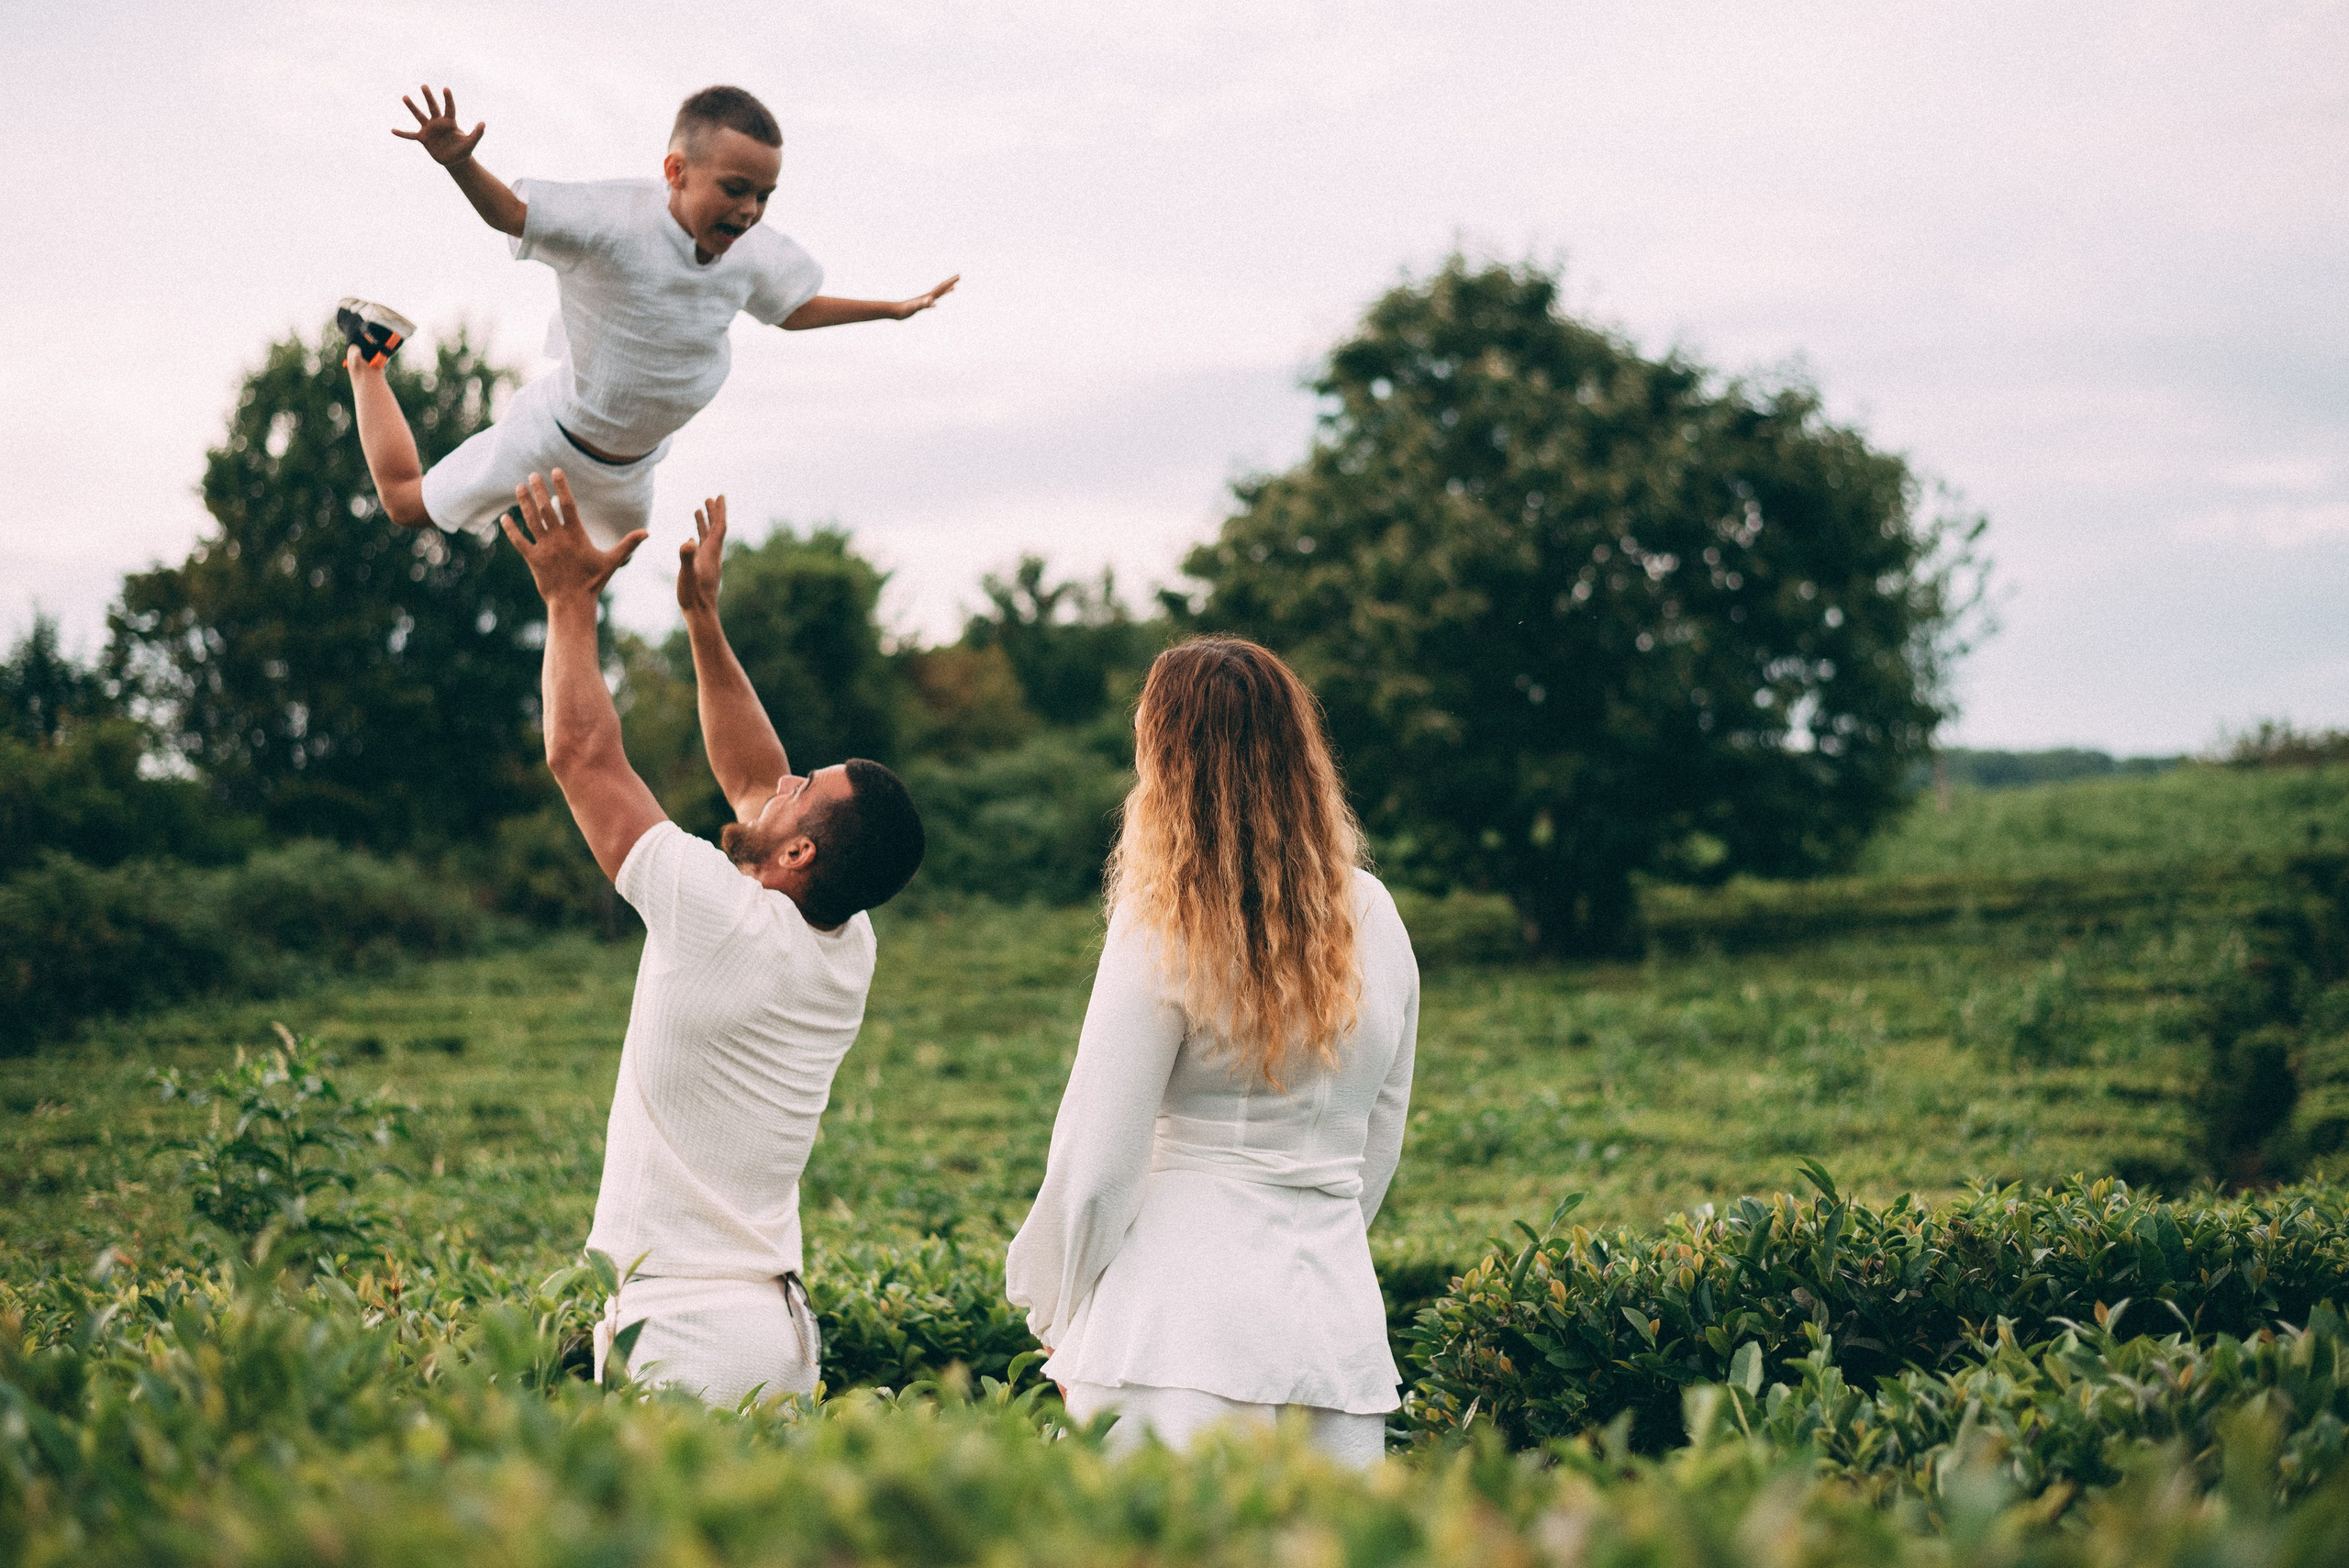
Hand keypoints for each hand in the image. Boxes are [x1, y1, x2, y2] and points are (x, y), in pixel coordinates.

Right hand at [393, 84, 485, 166]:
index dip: (448, 99)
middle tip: (424, 86)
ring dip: (412, 107)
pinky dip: (402, 134)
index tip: (445, 89)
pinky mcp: (423, 138)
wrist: (455, 160)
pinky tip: (393, 131)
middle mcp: (438, 123)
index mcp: (450, 122)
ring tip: (405, 97)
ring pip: (419, 116)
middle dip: (429, 97)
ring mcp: (429, 129)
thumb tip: (483, 124)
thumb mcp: (471, 142)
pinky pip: (410, 135)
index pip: (449, 108)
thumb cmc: (463, 150)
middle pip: (432, 107)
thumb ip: (477, 133)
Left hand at [501, 471, 645, 605]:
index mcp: (576, 535)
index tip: (555, 471)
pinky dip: (511, 530)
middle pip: (546, 508)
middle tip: (533, 474)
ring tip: (519, 487)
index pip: (567, 504)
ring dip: (524, 503)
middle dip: (538, 489)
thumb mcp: (612, 561)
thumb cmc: (593, 582)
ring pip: (531, 520)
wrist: (572, 603)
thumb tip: (647, 533)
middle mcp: (558, 539)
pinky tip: (504, 518)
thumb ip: (628, 544)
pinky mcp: (533, 560)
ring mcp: (544, 548)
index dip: (561, 486)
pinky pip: (519, 541)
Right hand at [676, 495, 728, 616]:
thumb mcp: (686, 574)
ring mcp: (708, 563)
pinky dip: (698, 539)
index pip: (719, 527)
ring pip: (708, 538)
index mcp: (711, 553)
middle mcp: (712, 556)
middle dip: (713, 513)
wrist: (700, 614)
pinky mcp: (703, 570)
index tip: (720, 495)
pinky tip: (692, 539)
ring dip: (705, 524)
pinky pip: (702, 549)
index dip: (720, 511)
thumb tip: (687, 542)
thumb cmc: (693, 595)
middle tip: (710, 498)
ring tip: (698, 510)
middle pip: (715, 529)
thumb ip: (686, 558)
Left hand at [893, 274, 959, 319]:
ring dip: (945, 290)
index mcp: (928, 296)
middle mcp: (927, 296)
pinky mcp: (921, 305)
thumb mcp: (915, 307)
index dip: (950, 282)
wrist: (895, 311)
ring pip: (937, 294)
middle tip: (959, 277)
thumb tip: (931, 301)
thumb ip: (923, 304)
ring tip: (953, 287)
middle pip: (941, 288)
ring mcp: (924, 300)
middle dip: (950, 282)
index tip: (958, 276)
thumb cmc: (904, 310)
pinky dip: (936, 299)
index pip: (941, 287)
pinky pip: (931, 301)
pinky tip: (935, 301)